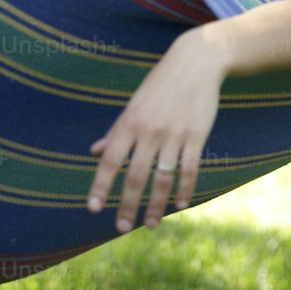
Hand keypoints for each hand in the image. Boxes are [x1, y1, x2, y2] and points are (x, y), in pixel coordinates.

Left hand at [86, 28, 225, 232]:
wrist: (197, 61)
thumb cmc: (161, 84)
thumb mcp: (135, 103)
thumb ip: (116, 130)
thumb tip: (94, 152)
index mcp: (131, 121)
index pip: (110, 159)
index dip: (101, 185)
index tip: (93, 209)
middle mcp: (150, 129)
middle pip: (136, 175)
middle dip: (128, 206)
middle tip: (121, 228)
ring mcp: (175, 133)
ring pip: (162, 178)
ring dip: (156, 205)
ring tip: (150, 225)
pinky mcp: (197, 134)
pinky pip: (189, 169)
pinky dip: (185, 189)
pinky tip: (181, 205)